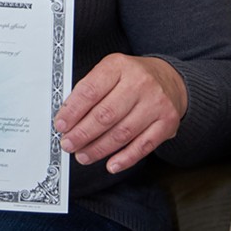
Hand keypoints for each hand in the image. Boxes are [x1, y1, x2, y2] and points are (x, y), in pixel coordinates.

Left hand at [54, 54, 186, 174]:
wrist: (170, 79)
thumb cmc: (132, 78)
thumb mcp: (110, 71)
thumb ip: (90, 91)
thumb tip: (67, 118)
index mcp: (118, 66)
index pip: (90, 91)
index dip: (72, 111)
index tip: (60, 125)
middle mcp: (139, 82)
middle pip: (105, 114)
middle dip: (83, 133)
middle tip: (69, 144)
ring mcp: (156, 103)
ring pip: (122, 132)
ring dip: (99, 148)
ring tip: (83, 155)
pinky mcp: (167, 122)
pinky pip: (143, 145)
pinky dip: (125, 158)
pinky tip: (111, 164)